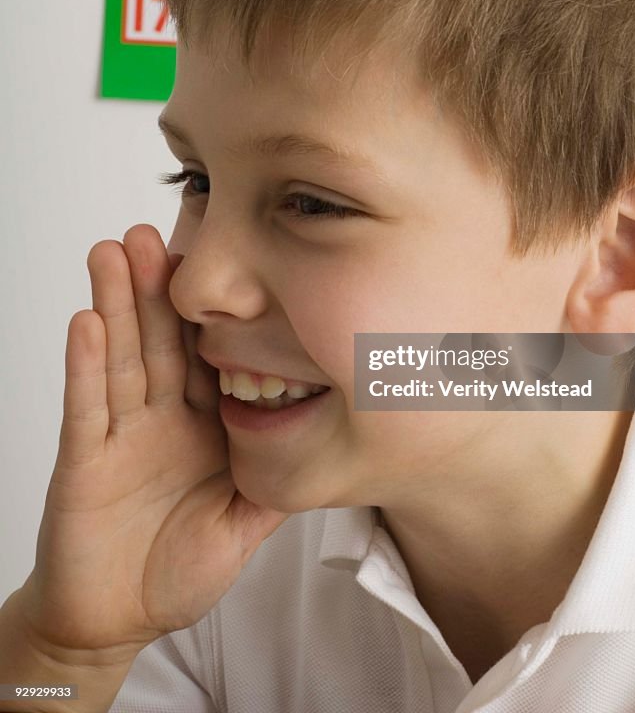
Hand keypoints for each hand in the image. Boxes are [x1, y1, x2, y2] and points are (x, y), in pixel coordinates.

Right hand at [19, 224, 289, 658]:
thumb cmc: (177, 569)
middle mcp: (162, 417)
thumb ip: (278, 484)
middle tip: (155, 230)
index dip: (210, 309)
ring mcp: (122, 434)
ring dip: (118, 303)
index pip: (207, 354)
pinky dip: (86, 364)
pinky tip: (87, 320)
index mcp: (203, 424)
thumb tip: (333, 451)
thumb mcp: (243, 523)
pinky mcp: (86, 460)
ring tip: (115, 251)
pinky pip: (87, 405)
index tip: (217, 256)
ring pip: (120, 356)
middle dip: (157, 286)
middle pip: (160, 339)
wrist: (117, 619)